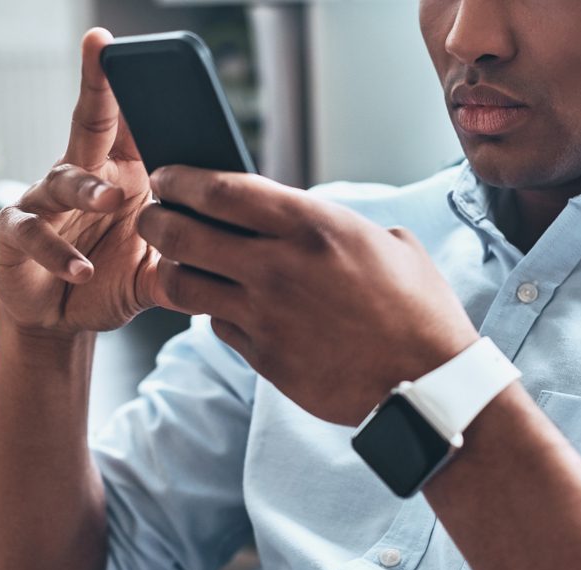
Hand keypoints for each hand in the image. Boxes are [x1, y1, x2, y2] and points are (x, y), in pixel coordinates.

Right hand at [0, 28, 162, 334]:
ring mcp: (45, 202)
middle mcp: (81, 177)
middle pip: (90, 120)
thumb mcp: (155, 274)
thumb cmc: (110, 281)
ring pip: (63, 179)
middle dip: (97, 84)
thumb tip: (227, 257)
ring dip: (88, 187)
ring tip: (112, 201)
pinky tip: (81, 269)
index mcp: (119, 175)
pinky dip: (57, 251)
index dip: (138, 92)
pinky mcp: (14, 233)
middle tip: (102, 48)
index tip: (152, 57)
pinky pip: (32, 231)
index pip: (131, 125)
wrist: (62, 321)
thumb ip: (183, 263)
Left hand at [139, 167, 479, 425]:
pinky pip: (218, 327)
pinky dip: (216, 314)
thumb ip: (336, 228)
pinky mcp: (265, 359)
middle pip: (182, 234)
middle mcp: (278, 268)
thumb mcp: (388, 245)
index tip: (168, 176)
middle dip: (155, 220)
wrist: (427, 383)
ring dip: (174, 270)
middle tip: (153, 217)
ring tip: (181, 266)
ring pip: (182, 286)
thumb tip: (305, 226)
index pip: (221, 190)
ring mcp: (266, 317)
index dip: (182, 179)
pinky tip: (230, 309)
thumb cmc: (418, 310)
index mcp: (312, 227)